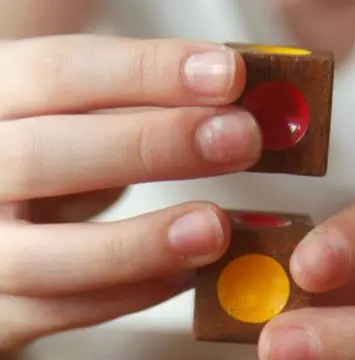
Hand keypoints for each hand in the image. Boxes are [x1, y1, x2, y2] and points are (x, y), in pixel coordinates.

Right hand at [0, 34, 260, 349]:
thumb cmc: (48, 151)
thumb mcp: (73, 112)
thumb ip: (140, 106)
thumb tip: (233, 109)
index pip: (60, 73)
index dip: (148, 72)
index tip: (228, 75)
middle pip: (45, 156)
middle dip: (153, 146)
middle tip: (239, 138)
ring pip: (42, 256)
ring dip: (141, 243)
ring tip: (215, 227)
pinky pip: (59, 311)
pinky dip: (132, 293)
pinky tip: (188, 272)